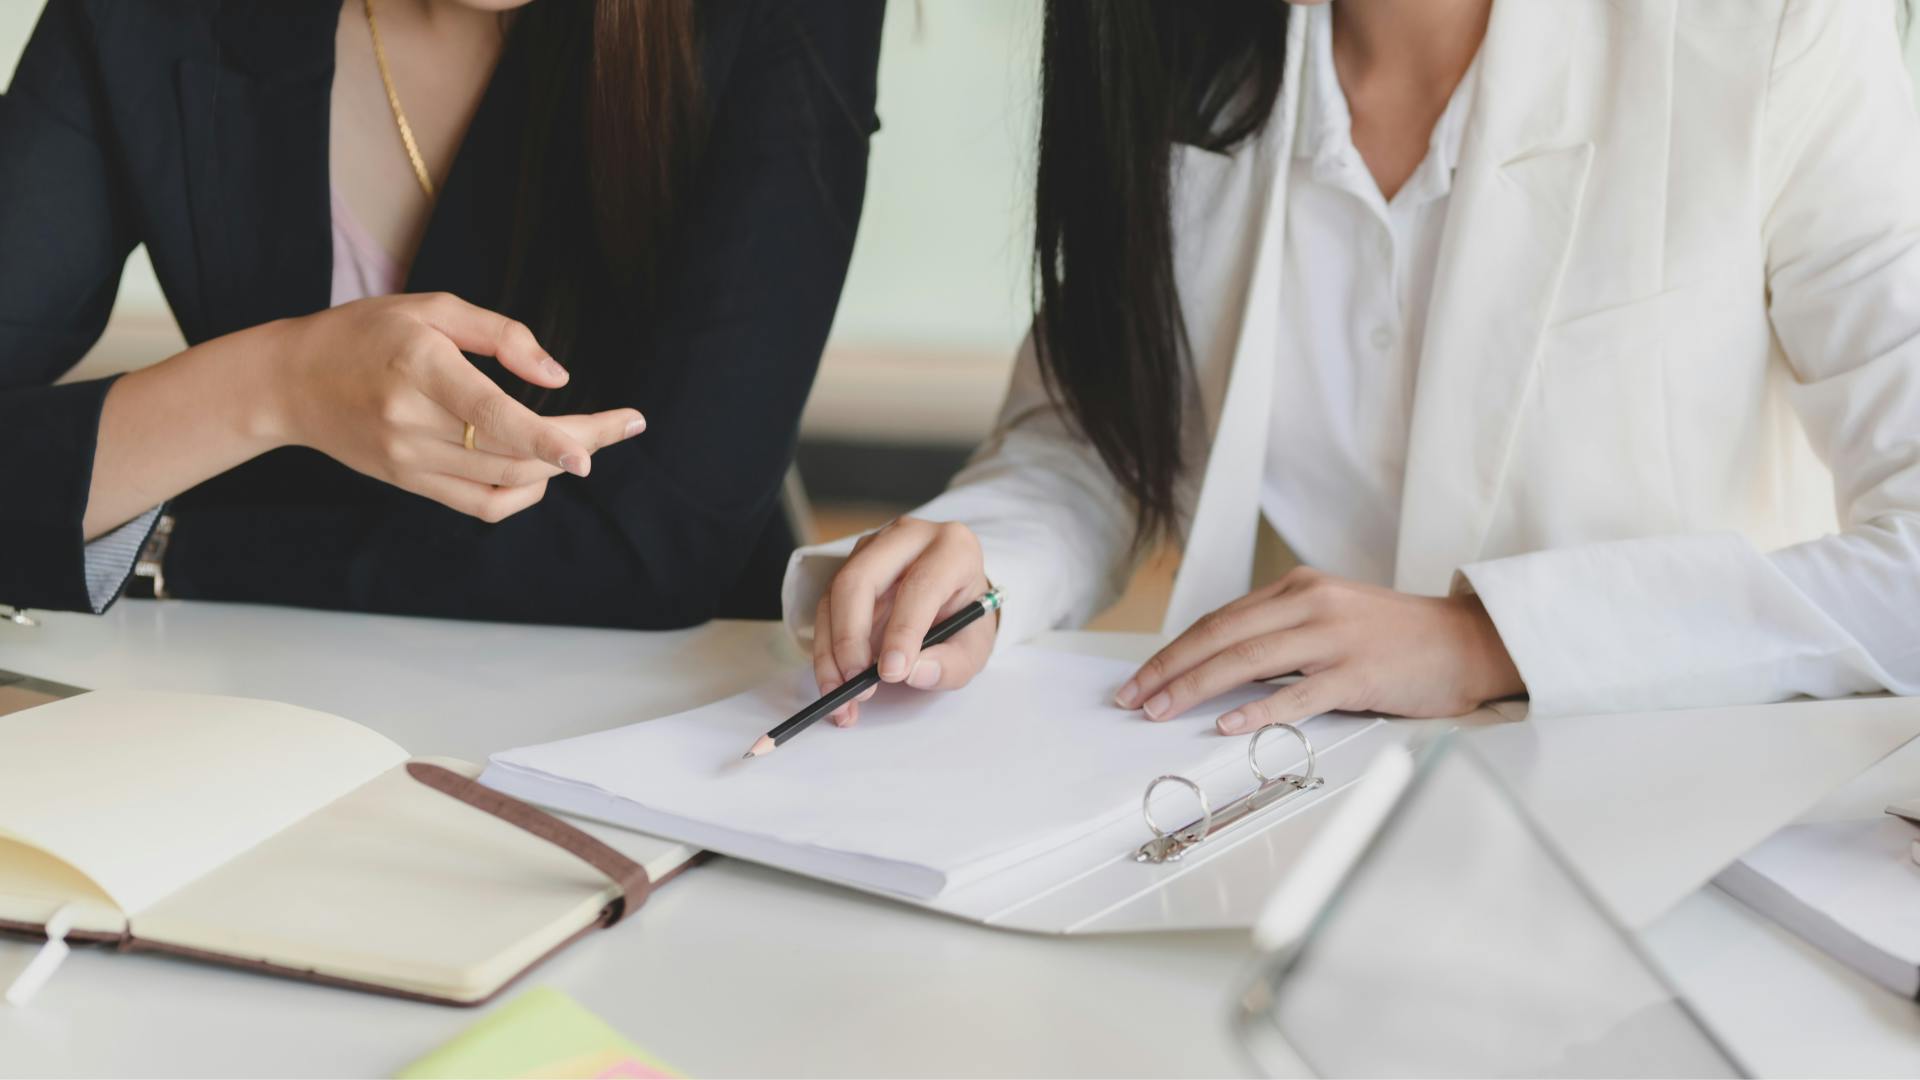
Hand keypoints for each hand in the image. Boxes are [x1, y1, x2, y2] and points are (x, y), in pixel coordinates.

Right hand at [266, 292, 644, 521]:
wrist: (291, 382)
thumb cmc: (367, 333)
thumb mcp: (432, 309)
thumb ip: (501, 335)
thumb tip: (560, 377)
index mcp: (420, 367)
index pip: (492, 414)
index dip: (546, 438)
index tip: (592, 450)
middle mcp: (412, 421)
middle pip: (511, 451)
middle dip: (577, 443)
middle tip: (623, 425)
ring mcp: (409, 460)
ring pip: (503, 481)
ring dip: (555, 466)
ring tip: (584, 439)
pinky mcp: (409, 483)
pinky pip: (480, 504)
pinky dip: (522, 492)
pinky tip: (541, 468)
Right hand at [811, 517, 997, 726]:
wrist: (955, 597)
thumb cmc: (965, 617)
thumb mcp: (975, 646)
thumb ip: (952, 664)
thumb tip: (914, 673)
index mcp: (953, 549)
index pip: (921, 585)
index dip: (903, 630)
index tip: (891, 673)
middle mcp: (909, 537)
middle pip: (861, 580)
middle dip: (851, 637)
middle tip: (856, 682)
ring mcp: (874, 547)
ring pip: (835, 593)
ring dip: (830, 650)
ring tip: (840, 694)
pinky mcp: (850, 565)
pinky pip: (825, 607)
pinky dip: (825, 649)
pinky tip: (834, 681)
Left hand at [1116, 567, 1524, 733]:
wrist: (1469, 642)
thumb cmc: (1396, 638)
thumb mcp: (1332, 617)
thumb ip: (1282, 633)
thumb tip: (1219, 671)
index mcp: (1299, 588)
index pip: (1220, 619)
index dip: (1174, 650)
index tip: (1140, 678)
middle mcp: (1312, 604)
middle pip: (1222, 635)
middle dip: (1170, 668)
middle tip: (1132, 698)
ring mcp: (1336, 638)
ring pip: (1248, 660)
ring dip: (1196, 687)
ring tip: (1160, 710)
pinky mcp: (1360, 674)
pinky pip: (1298, 694)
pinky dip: (1257, 710)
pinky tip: (1225, 725)